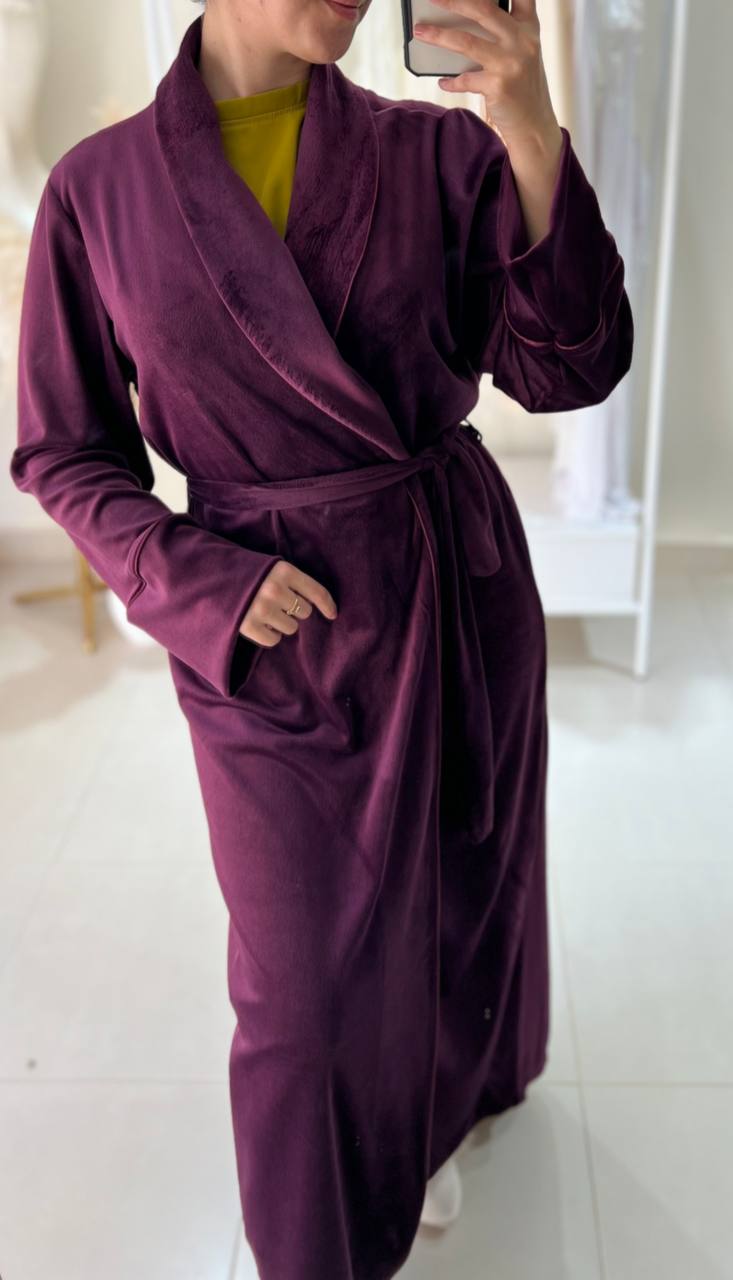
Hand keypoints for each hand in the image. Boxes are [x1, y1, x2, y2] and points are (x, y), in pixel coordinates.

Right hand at [239, 559, 337, 648]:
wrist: (207, 576)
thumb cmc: (244, 573)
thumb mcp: (268, 567)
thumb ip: (290, 581)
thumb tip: (315, 605)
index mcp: (283, 570)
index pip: (316, 591)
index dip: (328, 605)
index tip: (333, 615)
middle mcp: (274, 589)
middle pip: (304, 612)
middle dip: (295, 610)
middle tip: (278, 604)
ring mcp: (261, 608)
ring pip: (292, 628)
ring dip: (282, 623)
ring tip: (265, 613)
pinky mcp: (248, 625)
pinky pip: (274, 640)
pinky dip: (269, 635)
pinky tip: (258, 624)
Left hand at [412, 0, 559, 146]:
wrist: (534, 124)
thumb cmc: (523, 86)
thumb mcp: (523, 53)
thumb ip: (505, 32)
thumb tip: (464, 19)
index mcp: (529, 27)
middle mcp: (523, 41)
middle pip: (483, 9)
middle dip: (453, 1)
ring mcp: (511, 63)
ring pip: (466, 41)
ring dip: (438, 35)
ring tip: (421, 32)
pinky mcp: (499, 86)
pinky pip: (464, 79)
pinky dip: (451, 82)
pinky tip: (443, 82)